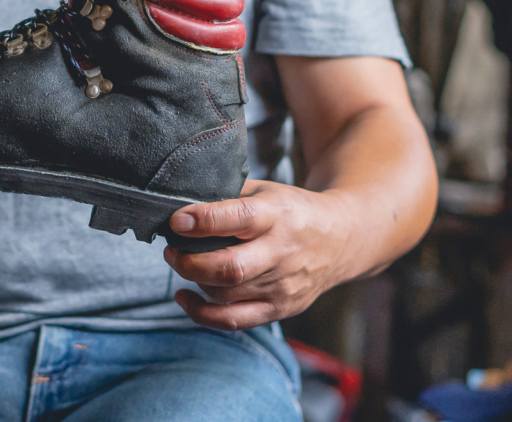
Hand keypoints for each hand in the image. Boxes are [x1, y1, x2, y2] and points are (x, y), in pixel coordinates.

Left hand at [164, 180, 350, 330]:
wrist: (340, 240)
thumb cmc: (293, 211)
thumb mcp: (266, 191)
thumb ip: (228, 196)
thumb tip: (181, 204)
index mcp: (277, 215)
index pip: (237, 218)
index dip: (202, 220)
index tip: (176, 220)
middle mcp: (281, 252)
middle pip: (229, 267)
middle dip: (188, 261)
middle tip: (171, 248)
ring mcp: (282, 285)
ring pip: (225, 294)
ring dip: (192, 280)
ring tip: (179, 263)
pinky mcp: (280, 308)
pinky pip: (234, 320)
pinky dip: (201, 313)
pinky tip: (185, 296)